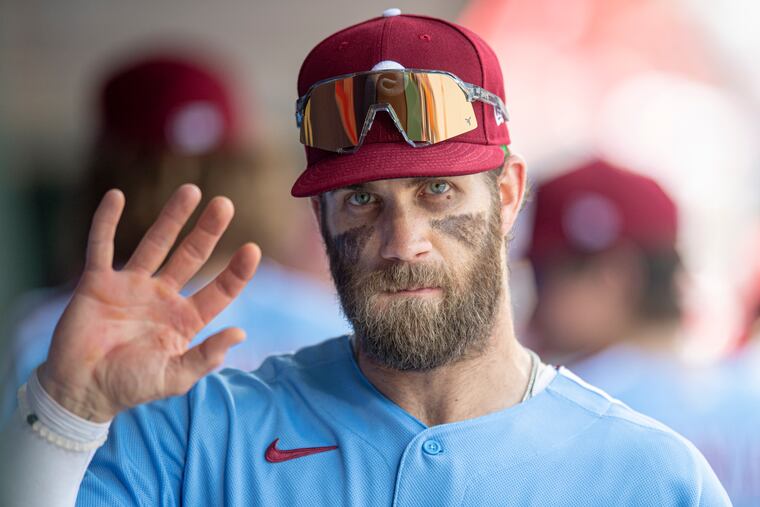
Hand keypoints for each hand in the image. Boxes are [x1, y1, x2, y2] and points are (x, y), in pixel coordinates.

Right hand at [38, 184, 260, 421]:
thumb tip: (240, 332)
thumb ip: (205, 356)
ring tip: (191, 191)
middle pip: (192, 256)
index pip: (219, 290)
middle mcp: (163, 296)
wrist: (80, 392)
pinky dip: (107, 221)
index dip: (237, 271)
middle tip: (226, 205)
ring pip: (155, 243)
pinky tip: (116, 196)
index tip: (253, 249)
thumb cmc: (129, 387)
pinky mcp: (98, 282)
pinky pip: (101, 246)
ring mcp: (131, 286)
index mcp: (185, 319)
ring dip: (172, 217)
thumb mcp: (173, 377)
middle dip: (208, 231)